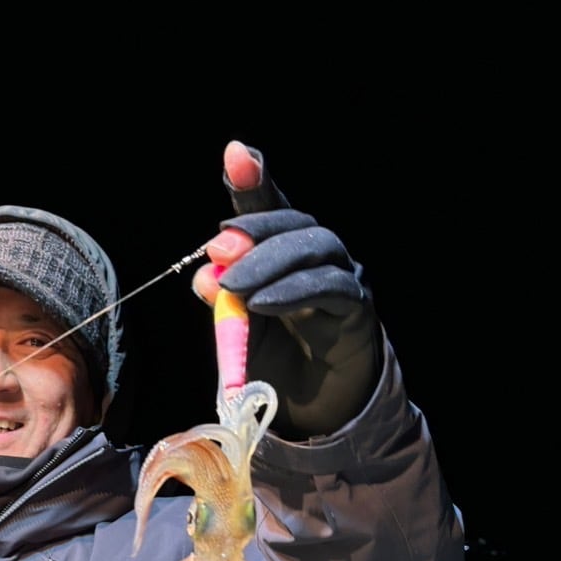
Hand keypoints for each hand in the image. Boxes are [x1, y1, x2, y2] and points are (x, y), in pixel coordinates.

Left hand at [192, 142, 380, 439]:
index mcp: (287, 250)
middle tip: (218, 248)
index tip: (236, 153)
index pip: (272, 205)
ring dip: (269, 263)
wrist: (312, 406)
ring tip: (235, 286)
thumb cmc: (276, 356)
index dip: (255, 178)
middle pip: (294, 223)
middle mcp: (320, 254)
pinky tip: (264, 303)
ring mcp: (343, 277)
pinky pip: (331, 288)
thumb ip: (223, 300)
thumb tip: (203, 274)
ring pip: (314, 249)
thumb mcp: (240, 325)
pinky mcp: (357, 308)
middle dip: (255, 230)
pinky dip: (294, 291)